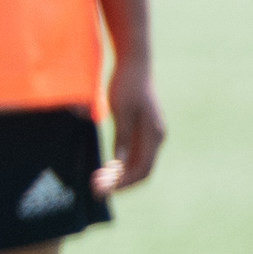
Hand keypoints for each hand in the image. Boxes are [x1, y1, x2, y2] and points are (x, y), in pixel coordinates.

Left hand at [96, 57, 165, 193]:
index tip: (104, 189)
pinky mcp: (142, 130)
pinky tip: (105, 168)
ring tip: (97, 180)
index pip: (142, 169)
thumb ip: (122, 137)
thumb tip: (118, 164)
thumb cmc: (127, 84)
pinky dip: (121, 165)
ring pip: (137, 164)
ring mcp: (150, 134)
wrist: (134, 64)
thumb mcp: (122, 112)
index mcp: (154, 134)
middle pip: (141, 170)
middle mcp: (156, 137)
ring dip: (119, 175)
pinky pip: (134, 154)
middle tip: (96, 187)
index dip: (123, 183)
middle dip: (120, 182)